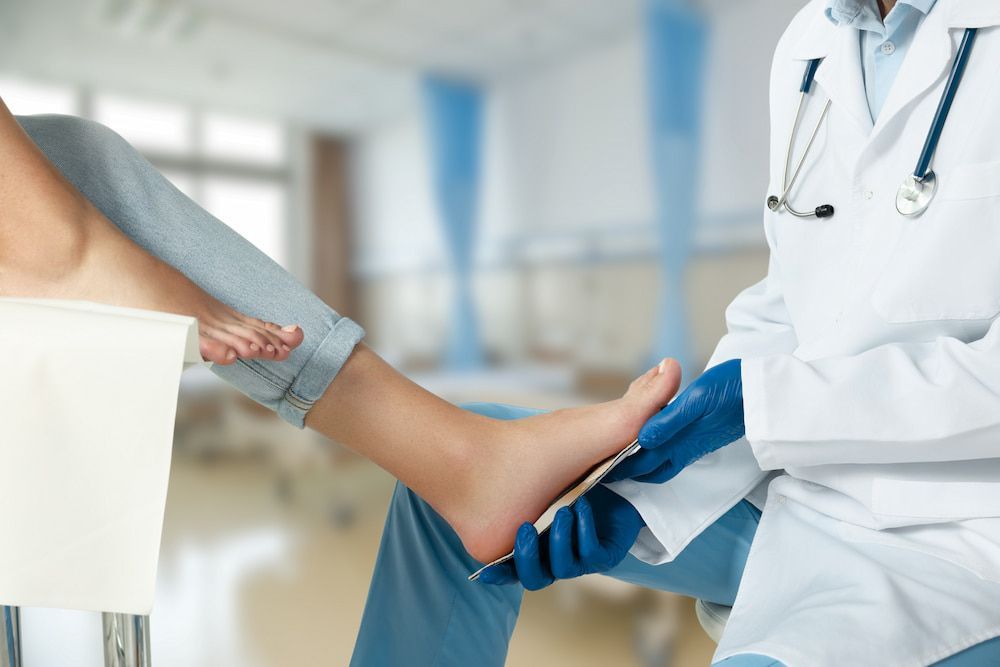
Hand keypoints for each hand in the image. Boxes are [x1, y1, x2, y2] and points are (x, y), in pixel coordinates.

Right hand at [477, 485, 644, 589]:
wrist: (618, 491)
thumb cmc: (576, 489)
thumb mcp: (547, 492)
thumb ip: (525, 496)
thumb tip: (490, 487)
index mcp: (538, 551)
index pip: (513, 571)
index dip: (499, 574)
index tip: (485, 570)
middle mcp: (555, 561)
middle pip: (534, 580)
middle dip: (527, 557)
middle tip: (526, 528)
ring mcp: (580, 563)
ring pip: (563, 568)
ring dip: (559, 539)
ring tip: (563, 511)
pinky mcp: (605, 558)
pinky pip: (590, 553)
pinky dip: (584, 529)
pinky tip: (582, 507)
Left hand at [606, 358, 743, 484]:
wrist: (765, 393)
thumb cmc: (731, 390)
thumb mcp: (697, 401)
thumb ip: (668, 422)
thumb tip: (641, 439)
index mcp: (680, 440)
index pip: (642, 461)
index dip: (621, 466)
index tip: (600, 469)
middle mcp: (686, 448)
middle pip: (651, 467)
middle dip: (629, 469)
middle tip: (607, 467)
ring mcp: (696, 444)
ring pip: (663, 461)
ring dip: (643, 461)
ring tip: (624, 455)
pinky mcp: (704, 438)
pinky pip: (675, 453)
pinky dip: (658, 452)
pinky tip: (654, 439)